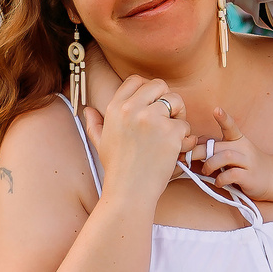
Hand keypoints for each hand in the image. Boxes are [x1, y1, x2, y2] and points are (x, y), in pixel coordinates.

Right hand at [85, 76, 189, 205]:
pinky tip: (174, 150)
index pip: (136, 80)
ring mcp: (151, 119)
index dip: (148, 89)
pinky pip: (185, 125)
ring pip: (176, 101)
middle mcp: (132, 109)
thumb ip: (94, 124)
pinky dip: (184, 138)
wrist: (129, 191)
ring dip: (178, 116)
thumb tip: (87, 110)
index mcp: (115, 108)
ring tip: (172, 133)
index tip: (153, 104)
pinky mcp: (169, 132)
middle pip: (159, 85)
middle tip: (167, 118)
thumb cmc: (117, 169)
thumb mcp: (100, 143)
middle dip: (166, 99)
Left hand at [191, 108, 272, 195]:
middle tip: (185, 158)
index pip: (230, 126)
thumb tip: (193, 144)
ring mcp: (247, 161)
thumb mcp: (232, 152)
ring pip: (225, 157)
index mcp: (238, 139)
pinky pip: (232, 175)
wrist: (272, 176)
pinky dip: (221, 179)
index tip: (216, 109)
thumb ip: (215, 147)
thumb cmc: (245, 164)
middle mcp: (243, 148)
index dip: (223, 118)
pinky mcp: (249, 176)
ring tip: (206, 171)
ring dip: (210, 164)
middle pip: (217, 146)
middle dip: (198, 152)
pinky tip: (219, 183)